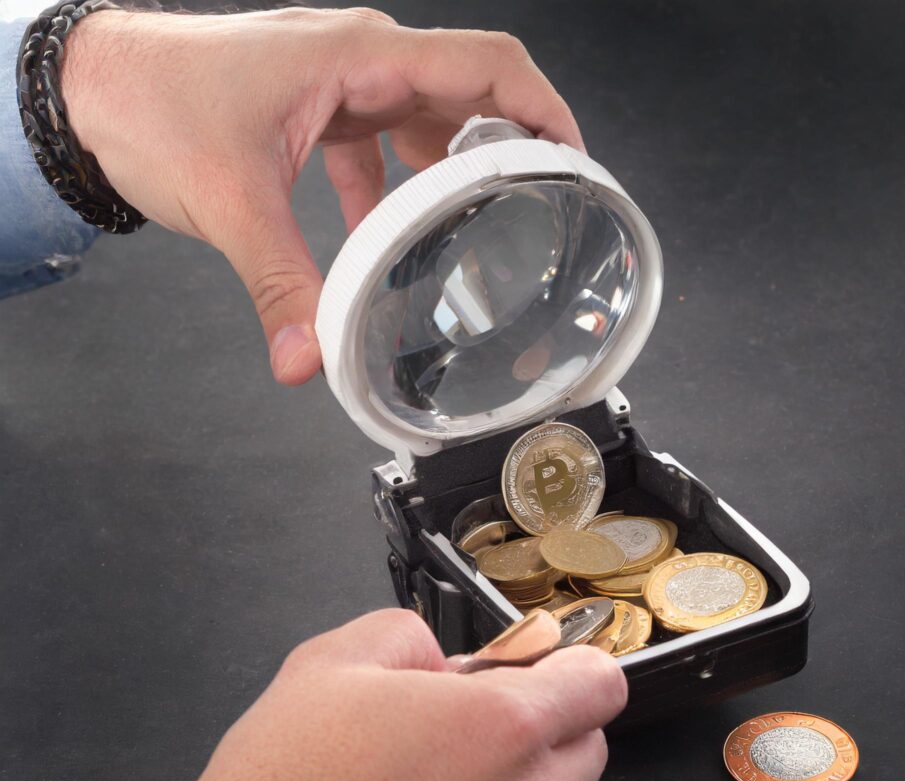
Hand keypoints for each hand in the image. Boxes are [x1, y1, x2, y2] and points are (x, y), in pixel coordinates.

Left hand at [61, 8, 583, 384]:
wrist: (85, 86)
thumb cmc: (149, 102)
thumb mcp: (230, 199)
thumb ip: (280, 285)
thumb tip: (308, 360)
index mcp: (359, 56)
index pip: (486, 66)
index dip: (545, 109)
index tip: (577, 161)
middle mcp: (359, 60)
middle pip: (468, 95)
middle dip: (511, 150)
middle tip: (541, 210)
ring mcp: (338, 83)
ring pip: (425, 122)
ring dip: (451, 175)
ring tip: (480, 231)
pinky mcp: (316, 109)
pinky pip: (376, 148)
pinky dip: (389, 193)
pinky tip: (384, 239)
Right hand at [116, 609, 625, 780]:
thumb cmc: (285, 772)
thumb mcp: (338, 657)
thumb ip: (416, 636)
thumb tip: (453, 667)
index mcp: (505, 723)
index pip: (602, 683)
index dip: (569, 667)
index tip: (527, 672)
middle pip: (590, 742)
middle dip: (548, 722)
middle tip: (471, 724)